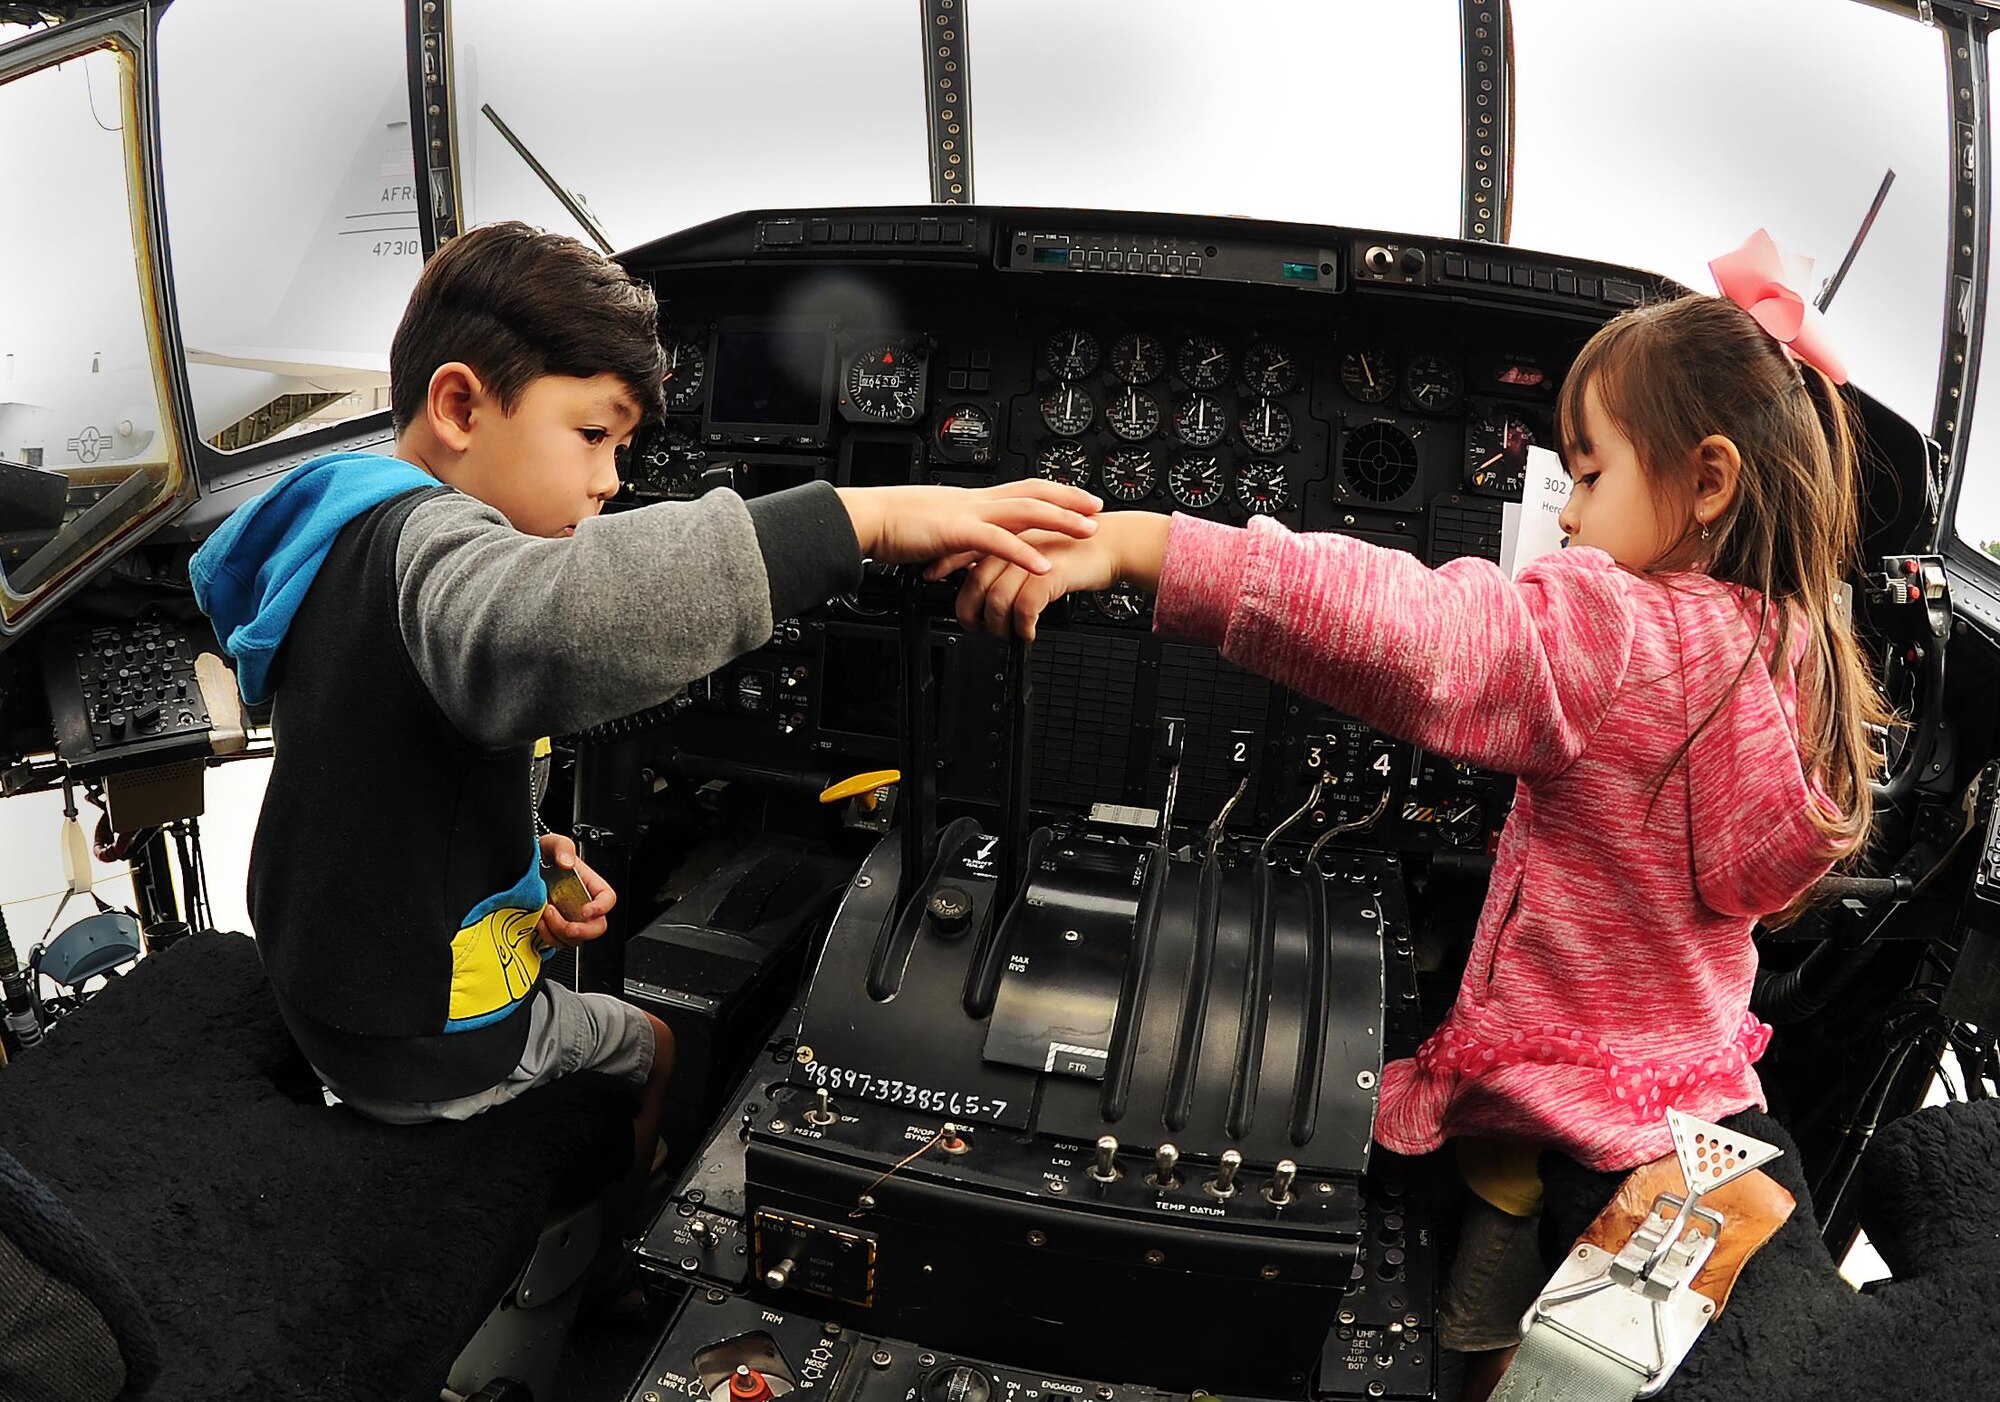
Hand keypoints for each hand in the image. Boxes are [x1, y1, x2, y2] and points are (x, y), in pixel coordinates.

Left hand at [537, 832, 616, 947]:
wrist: (520, 869)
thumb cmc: (542, 855)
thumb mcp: (552, 843)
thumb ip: (563, 847)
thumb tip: (567, 863)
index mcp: (590, 885)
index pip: (608, 899)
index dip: (601, 908)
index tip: (585, 910)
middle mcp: (582, 904)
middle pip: (596, 927)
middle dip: (581, 931)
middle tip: (566, 925)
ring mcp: (569, 919)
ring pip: (575, 939)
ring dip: (559, 932)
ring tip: (544, 915)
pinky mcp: (554, 929)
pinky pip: (556, 942)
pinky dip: (547, 936)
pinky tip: (537, 921)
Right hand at [837, 480, 1100, 576]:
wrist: (866, 520)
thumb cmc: (893, 527)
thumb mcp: (936, 532)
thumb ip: (959, 542)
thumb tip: (972, 556)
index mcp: (970, 499)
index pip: (1020, 489)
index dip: (1052, 492)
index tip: (1076, 498)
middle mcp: (974, 500)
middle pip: (1032, 492)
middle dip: (1068, 499)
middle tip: (1097, 508)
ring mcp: (967, 513)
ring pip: (1024, 511)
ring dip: (1059, 520)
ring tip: (1087, 530)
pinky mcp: (955, 531)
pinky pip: (996, 542)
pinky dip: (1023, 553)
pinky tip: (1044, 564)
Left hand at [940, 512, 1171, 640]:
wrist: (1112, 543)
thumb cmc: (1076, 547)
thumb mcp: (1033, 548)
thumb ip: (1006, 555)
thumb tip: (981, 572)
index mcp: (1008, 531)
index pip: (964, 546)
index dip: (945, 565)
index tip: (931, 577)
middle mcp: (1015, 543)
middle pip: (975, 581)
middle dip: (970, 610)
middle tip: (973, 626)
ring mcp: (1031, 559)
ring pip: (996, 599)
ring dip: (998, 625)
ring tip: (1005, 634)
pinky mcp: (1049, 575)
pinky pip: (1024, 608)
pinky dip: (1023, 627)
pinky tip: (1027, 633)